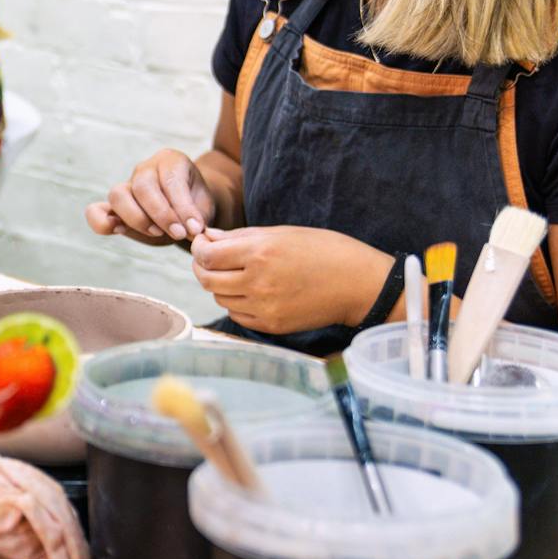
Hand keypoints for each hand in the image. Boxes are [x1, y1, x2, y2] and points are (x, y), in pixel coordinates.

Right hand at [85, 150, 216, 244]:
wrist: (188, 209)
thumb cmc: (196, 206)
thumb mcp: (203, 209)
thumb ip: (196, 218)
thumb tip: (191, 230)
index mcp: (171, 161)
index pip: (171, 181)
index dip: (182, 206)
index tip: (193, 228)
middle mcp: (146, 168)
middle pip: (143, 186)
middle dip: (161, 214)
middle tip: (178, 234)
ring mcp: (127, 185)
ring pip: (118, 194)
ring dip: (136, 218)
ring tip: (157, 233)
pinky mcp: (114, 207)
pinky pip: (96, 210)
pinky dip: (100, 221)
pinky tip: (116, 231)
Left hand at [191, 225, 391, 335]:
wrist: (358, 284)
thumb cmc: (324, 250)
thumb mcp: (282, 233)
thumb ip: (240, 237)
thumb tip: (208, 237)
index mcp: (260, 253)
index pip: (207, 255)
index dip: (199, 248)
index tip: (203, 244)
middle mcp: (258, 282)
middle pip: (207, 280)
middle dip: (202, 267)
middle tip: (208, 259)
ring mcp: (264, 307)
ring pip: (220, 298)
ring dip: (220, 285)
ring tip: (235, 274)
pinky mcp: (271, 325)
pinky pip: (237, 315)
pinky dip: (236, 303)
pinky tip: (249, 291)